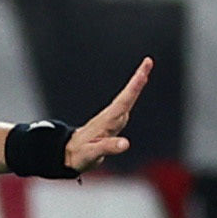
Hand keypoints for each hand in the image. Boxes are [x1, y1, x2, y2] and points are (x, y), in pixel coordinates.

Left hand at [67, 58, 152, 172]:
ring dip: (136, 85)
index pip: (124, 101)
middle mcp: (110, 117)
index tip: (143, 71)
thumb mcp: (92, 154)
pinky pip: (124, 106)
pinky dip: (131, 96)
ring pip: (126, 99)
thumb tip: (126, 143)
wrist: (69, 154)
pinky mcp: (111, 122)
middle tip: (147, 62)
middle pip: (127, 96)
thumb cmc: (80, 155)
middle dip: (138, 80)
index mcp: (107, 122)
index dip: (134, 87)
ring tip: (144, 72)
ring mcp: (111, 119)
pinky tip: (135, 91)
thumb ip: (108, 147)